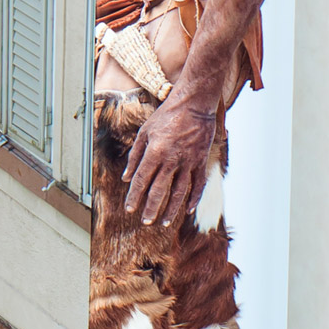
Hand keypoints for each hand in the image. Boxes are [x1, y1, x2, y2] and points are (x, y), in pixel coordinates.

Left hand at [121, 90, 217, 226]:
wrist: (193, 106)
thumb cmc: (165, 117)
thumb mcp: (144, 132)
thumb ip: (135, 156)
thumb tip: (126, 178)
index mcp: (155, 152)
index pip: (142, 180)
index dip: (135, 196)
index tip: (129, 209)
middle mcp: (172, 160)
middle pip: (159, 190)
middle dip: (151, 208)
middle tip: (145, 222)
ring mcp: (189, 162)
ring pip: (179, 192)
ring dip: (171, 209)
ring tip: (164, 222)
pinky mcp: (201, 162)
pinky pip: (198, 185)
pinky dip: (193, 199)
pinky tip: (188, 210)